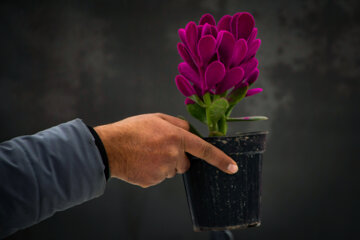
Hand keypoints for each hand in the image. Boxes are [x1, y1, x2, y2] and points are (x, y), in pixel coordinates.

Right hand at [94, 113, 237, 187]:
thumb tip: (191, 132)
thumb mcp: (157, 118)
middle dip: (177, 158)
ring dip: (164, 164)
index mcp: (176, 138)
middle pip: (184, 163)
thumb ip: (178, 124)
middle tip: (158, 148)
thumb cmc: (132, 130)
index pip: (204, 150)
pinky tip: (142, 162)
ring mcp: (162, 170)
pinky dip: (153, 171)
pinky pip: (159, 177)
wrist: (110, 148)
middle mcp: (173, 155)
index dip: (220, 159)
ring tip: (146, 153)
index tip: (233, 168)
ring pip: (171, 170)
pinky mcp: (153, 181)